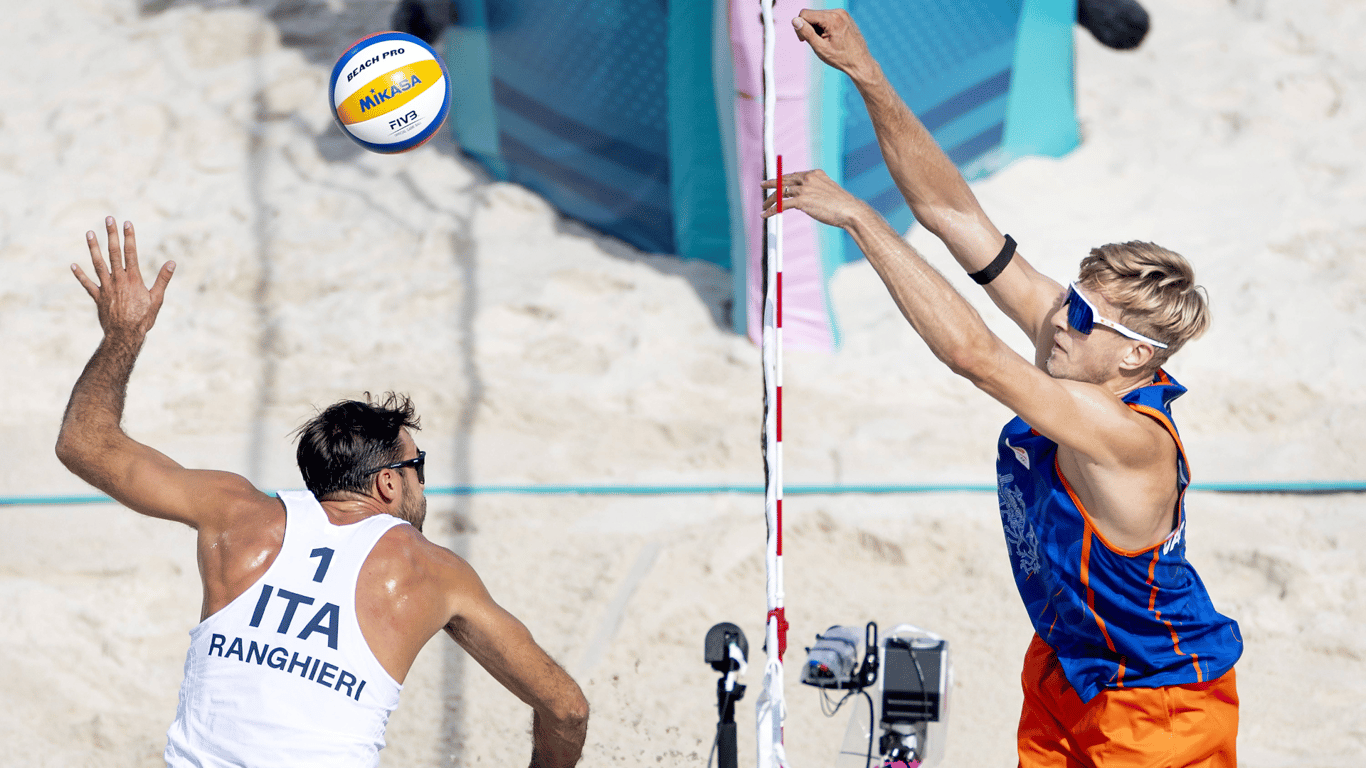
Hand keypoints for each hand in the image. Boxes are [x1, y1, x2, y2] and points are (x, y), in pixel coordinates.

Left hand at [73, 218, 174, 341]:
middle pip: (114, 253)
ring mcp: (106, 287)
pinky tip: (73, 265)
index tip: (127, 223)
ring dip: (93, 248)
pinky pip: (87, 284)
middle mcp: (118, 279)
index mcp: (133, 279)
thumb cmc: (143, 319)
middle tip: (108, 219)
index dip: (129, 237)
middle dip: (111, 235)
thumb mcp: (157, 299)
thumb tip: (172, 263)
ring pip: (98, 264)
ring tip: (90, 233)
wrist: (125, 335)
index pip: (131, 253)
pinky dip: (80, 275)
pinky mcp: (98, 297)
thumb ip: (163, 279)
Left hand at [761, 169, 868, 229]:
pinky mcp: (802, 201)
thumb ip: (815, 190)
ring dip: (769, 201)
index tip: (776, 181)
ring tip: (763, 207)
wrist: (850, 211)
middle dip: (771, 184)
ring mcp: (804, 189)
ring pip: (780, 193)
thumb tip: (803, 199)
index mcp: (814, 174)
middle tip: (763, 185)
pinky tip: (766, 215)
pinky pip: (781, 205)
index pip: (793, 175)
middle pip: (784, 181)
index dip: (782, 178)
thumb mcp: (828, 191)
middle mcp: (808, 179)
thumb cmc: (842, 205)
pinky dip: (771, 210)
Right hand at [793, 9, 875, 80]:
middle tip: (816, 43)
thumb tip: (795, 20)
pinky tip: (830, 38)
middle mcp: (838, 12)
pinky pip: (827, 18)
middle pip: (812, 14)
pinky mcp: (844, 17)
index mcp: (832, 19)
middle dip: (809, 28)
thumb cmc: (841, 58)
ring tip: (825, 41)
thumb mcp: (820, 48)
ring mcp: (843, 14)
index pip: (805, 14)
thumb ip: (806, 33)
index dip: (800, 27)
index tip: (803, 40)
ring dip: (817, 28)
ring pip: (819, 16)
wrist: (860, 62)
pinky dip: (824, 27)